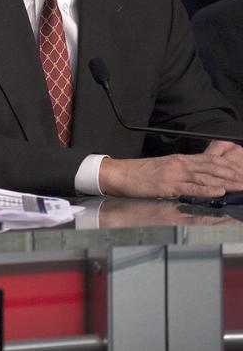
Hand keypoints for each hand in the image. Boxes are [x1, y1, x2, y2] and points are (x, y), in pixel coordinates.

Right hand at [99, 145, 242, 198]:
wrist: (119, 173)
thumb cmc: (139, 173)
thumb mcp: (164, 167)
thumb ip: (181, 171)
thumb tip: (198, 177)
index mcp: (180, 159)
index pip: (210, 160)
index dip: (228, 165)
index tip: (241, 171)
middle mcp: (180, 164)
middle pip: (212, 167)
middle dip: (232, 174)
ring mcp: (174, 174)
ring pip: (206, 177)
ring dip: (226, 182)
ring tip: (241, 185)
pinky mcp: (168, 186)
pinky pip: (191, 188)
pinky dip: (207, 190)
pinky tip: (219, 191)